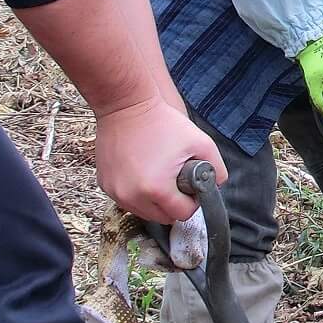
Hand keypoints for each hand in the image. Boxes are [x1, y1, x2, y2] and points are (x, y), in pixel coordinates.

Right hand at [94, 97, 226, 222]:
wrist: (125, 105)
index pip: (182, 215)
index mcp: (157, 190)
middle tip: (175, 180)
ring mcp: (115, 192)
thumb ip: (217, 170)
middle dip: (173, 204)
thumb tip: (215, 187)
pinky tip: (142, 172)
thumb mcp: (201, 142)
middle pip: (162, 218)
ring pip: (143, 212)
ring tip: (158, 176)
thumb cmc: (162, 122)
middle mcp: (132, 196)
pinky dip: (136, 192)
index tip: (189, 187)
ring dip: (154, 201)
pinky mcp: (104, 184)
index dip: (191, 202)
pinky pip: (126, 200)